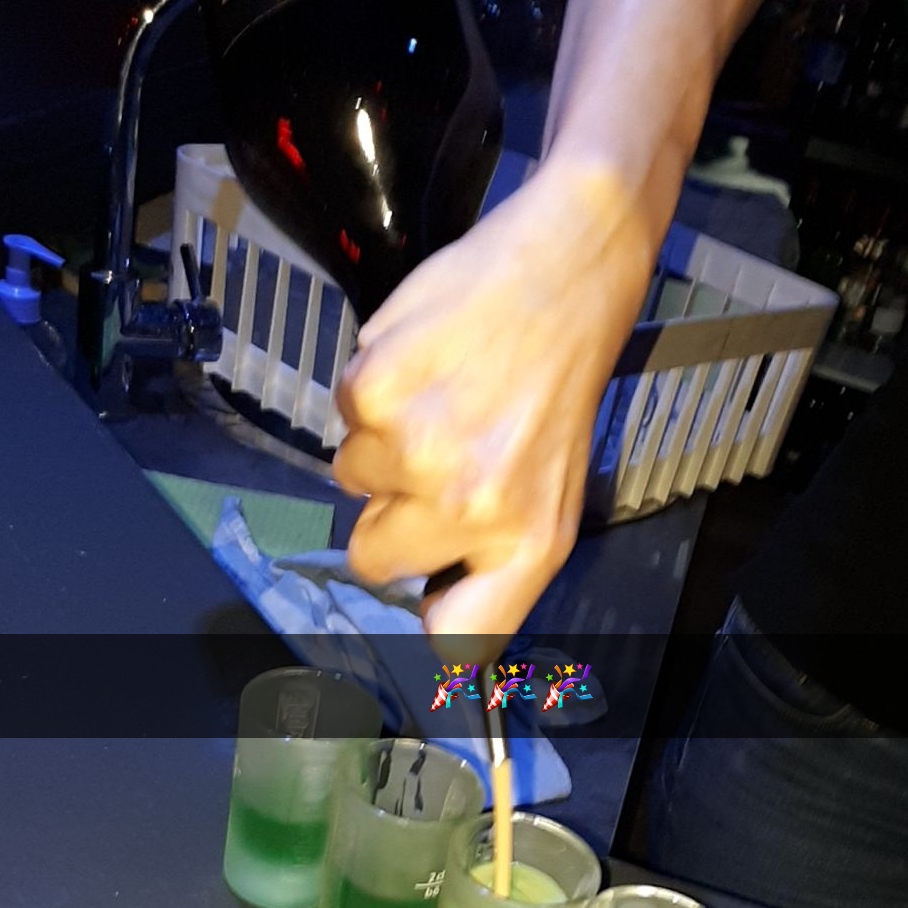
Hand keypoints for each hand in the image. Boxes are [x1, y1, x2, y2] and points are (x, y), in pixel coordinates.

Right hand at [334, 158, 654, 644]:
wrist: (566, 269)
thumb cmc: (558, 377)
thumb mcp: (556, 490)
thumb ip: (495, 558)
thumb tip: (430, 614)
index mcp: (529, 542)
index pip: (456, 637)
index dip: (423, 627)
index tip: (414, 605)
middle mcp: (474, 507)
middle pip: (374, 557)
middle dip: (389, 512)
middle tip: (439, 458)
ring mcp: (420, 450)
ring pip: (350, 478)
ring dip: (383, 442)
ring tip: (444, 399)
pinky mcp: (377, 392)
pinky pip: (342, 413)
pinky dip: (371, 387)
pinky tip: (425, 363)